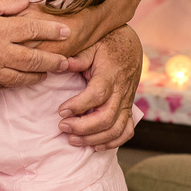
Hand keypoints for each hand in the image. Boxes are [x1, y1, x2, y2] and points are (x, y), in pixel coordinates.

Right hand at [0, 0, 71, 89]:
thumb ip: (4, 5)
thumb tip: (27, 2)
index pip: (33, 30)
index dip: (52, 31)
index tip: (67, 32)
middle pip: (34, 59)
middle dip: (54, 61)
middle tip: (67, 62)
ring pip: (21, 78)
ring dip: (37, 76)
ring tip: (47, 74)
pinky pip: (2, 87)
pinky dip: (15, 84)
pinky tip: (21, 81)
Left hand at [58, 25, 141, 148]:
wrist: (130, 46)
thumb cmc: (106, 45)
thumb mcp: (92, 45)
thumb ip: (79, 57)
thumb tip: (62, 63)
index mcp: (110, 75)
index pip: (97, 95)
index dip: (78, 105)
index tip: (61, 110)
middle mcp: (121, 91)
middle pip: (106, 117)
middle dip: (83, 127)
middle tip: (62, 126)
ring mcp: (126, 102)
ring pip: (115, 129)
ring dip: (93, 138)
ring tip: (72, 139)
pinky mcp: (129, 109)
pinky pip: (126, 131)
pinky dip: (112, 142)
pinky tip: (94, 145)